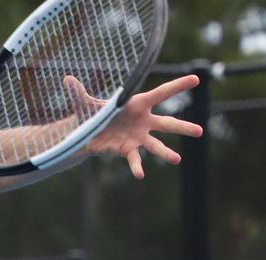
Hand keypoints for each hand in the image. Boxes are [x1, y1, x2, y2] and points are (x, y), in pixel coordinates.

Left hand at [69, 74, 204, 178]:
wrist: (86, 134)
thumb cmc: (92, 114)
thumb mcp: (85, 104)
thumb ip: (78, 92)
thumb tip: (66, 79)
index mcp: (138, 104)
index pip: (162, 93)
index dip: (178, 85)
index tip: (196, 78)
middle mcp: (143, 121)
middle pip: (167, 123)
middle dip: (183, 128)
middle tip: (200, 131)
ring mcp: (138, 137)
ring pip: (156, 145)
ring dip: (166, 152)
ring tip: (177, 160)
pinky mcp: (128, 150)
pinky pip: (135, 159)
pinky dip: (136, 167)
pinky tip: (140, 174)